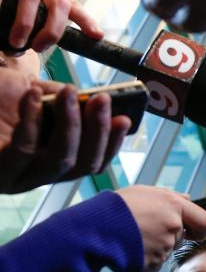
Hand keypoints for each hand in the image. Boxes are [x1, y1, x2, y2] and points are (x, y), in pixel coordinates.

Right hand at [0, 0, 102, 51]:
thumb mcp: (26, 10)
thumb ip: (31, 27)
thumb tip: (25, 50)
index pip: (73, 6)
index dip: (86, 21)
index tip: (97, 36)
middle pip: (58, 3)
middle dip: (52, 29)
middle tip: (38, 48)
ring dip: (26, 22)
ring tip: (16, 42)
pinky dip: (0, 4)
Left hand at [0, 74, 131, 193]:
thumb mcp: (36, 94)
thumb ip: (65, 101)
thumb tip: (102, 100)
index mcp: (51, 163)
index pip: (93, 162)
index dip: (111, 142)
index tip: (124, 117)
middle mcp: (37, 177)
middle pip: (82, 165)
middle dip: (96, 131)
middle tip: (103, 99)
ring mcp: (15, 179)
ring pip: (59, 162)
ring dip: (70, 125)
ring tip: (69, 92)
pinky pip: (24, 151)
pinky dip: (33, 122)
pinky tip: (31, 94)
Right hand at [116, 185, 205, 271]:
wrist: (93, 229)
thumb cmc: (116, 207)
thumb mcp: (144, 192)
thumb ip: (170, 196)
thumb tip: (187, 198)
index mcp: (174, 206)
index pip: (204, 221)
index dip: (201, 228)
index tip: (194, 231)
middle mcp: (173, 226)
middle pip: (181, 237)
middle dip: (168, 235)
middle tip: (145, 228)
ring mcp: (163, 247)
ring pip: (166, 250)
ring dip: (154, 246)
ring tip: (133, 236)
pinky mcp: (152, 263)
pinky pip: (154, 263)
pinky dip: (144, 258)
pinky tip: (130, 248)